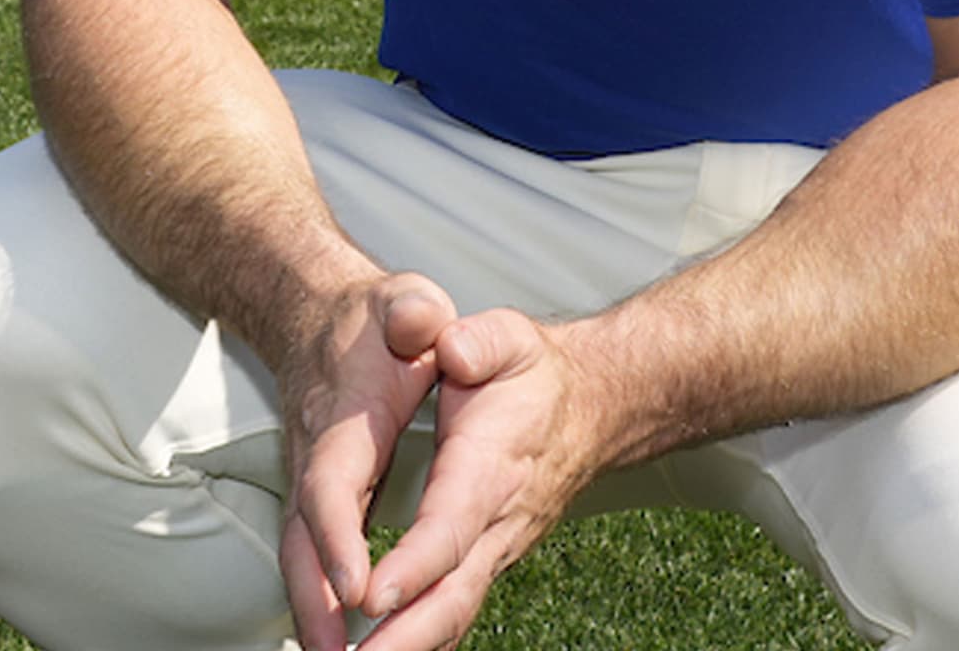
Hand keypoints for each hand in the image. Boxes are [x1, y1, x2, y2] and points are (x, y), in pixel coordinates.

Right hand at [272, 272, 451, 650]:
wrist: (313, 311)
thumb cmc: (372, 316)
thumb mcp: (403, 298)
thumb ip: (414, 311)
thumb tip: (422, 322)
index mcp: (343, 417)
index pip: (332, 484)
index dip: (339, 536)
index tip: (358, 590)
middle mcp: (316, 457)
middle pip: (301, 538)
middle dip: (314, 603)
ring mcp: (309, 479)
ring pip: (299, 556)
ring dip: (313, 614)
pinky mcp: (315, 496)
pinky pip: (311, 556)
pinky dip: (319, 603)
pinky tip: (341, 646)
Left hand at [350, 309, 586, 648]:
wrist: (589, 407)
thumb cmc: (535, 373)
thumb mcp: (506, 338)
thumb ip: (478, 342)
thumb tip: (452, 348)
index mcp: (489, 467)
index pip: (449, 527)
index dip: (411, 564)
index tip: (369, 594)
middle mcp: (494, 522)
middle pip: (450, 596)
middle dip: (400, 639)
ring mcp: (494, 549)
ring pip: (451, 615)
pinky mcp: (486, 560)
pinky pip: (451, 611)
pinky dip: (419, 642)